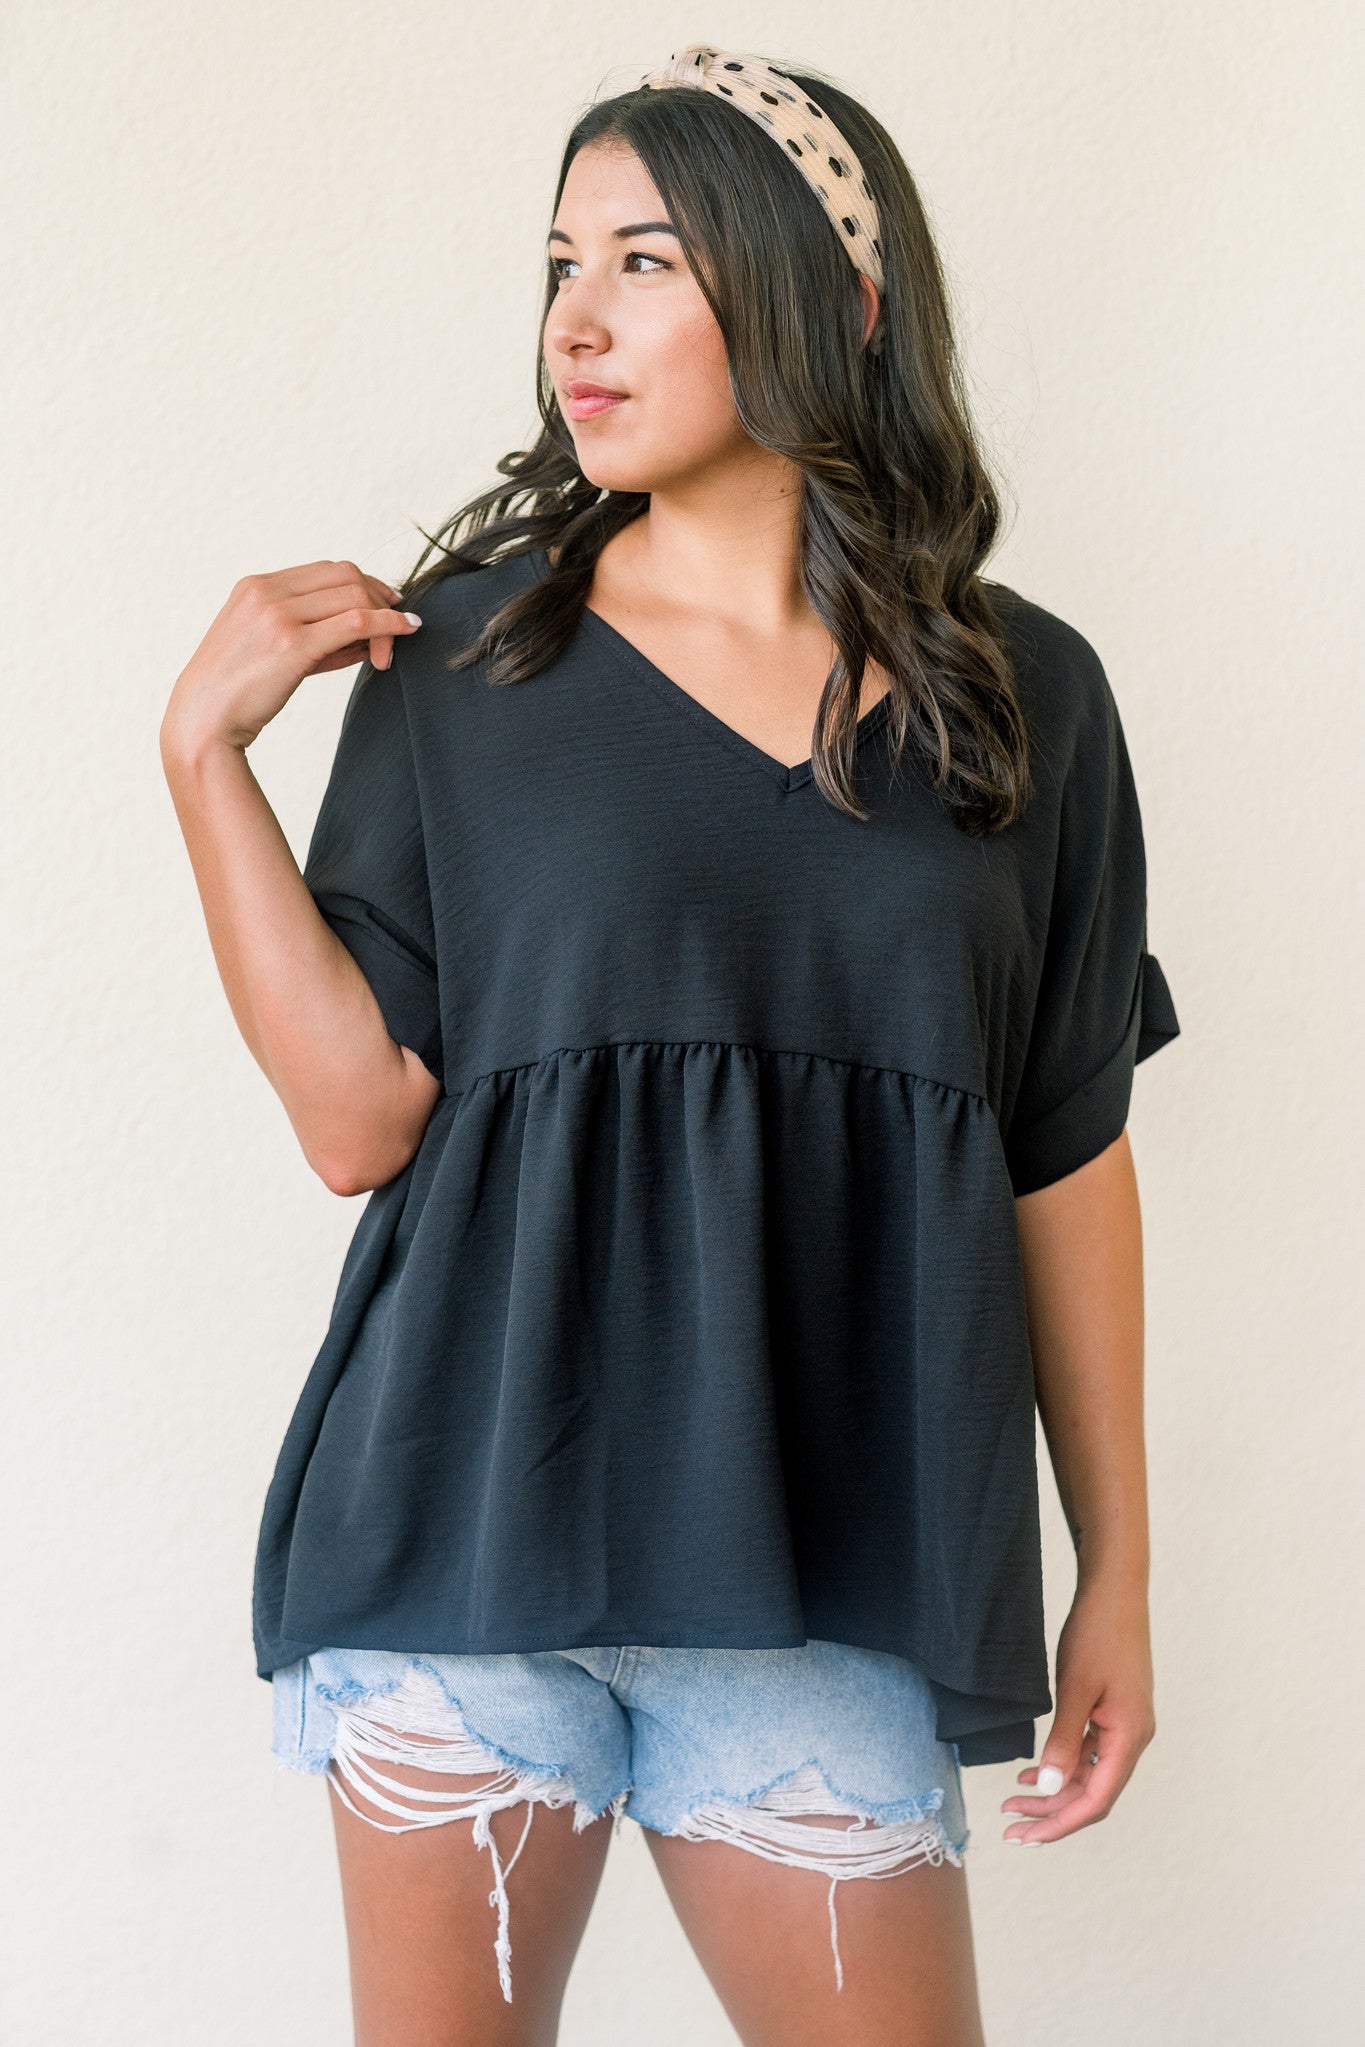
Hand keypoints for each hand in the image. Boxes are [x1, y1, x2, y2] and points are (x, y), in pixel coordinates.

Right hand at [160, 559, 421, 757]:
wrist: (202, 722)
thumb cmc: (235, 693)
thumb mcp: (267, 649)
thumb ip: (311, 636)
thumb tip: (364, 637)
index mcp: (255, 585)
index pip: (326, 569)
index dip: (364, 584)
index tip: (386, 605)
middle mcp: (266, 592)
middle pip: (346, 575)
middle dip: (378, 599)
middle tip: (397, 628)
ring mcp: (278, 615)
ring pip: (355, 595)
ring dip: (385, 619)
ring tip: (389, 651)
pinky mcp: (293, 644)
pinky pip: (357, 622)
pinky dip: (389, 625)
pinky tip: (407, 631)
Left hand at [1000, 1577, 1154, 1844]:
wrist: (1115, 1592)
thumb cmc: (1097, 1634)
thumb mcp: (1075, 1689)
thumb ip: (1064, 1742)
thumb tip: (1047, 1787)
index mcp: (1130, 1739)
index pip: (1096, 1801)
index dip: (1059, 1823)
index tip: (1025, 1836)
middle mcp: (1133, 1739)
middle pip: (1093, 1795)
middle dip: (1052, 1814)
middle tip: (1011, 1829)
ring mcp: (1126, 1726)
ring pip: (1090, 1776)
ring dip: (1054, 1792)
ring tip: (1013, 1802)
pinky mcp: (1116, 1713)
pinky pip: (1090, 1754)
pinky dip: (1063, 1766)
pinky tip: (1033, 1769)